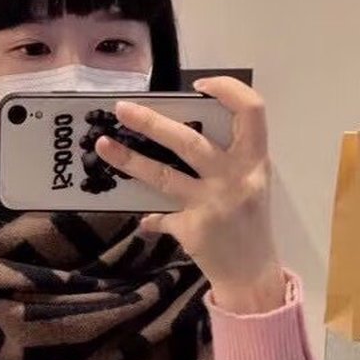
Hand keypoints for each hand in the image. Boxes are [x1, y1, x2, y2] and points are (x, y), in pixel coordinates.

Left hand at [95, 76, 286, 311]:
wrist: (253, 273)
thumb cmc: (250, 222)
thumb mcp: (250, 185)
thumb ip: (225, 162)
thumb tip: (178, 143)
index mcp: (255, 159)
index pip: (251, 110)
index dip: (227, 90)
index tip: (199, 85)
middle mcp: (236, 177)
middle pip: (189, 141)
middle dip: (152, 122)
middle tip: (122, 109)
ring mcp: (213, 203)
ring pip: (163, 175)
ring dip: (130, 160)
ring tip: (104, 145)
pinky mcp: (193, 228)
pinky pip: (161, 216)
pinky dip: (151, 218)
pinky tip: (143, 220)